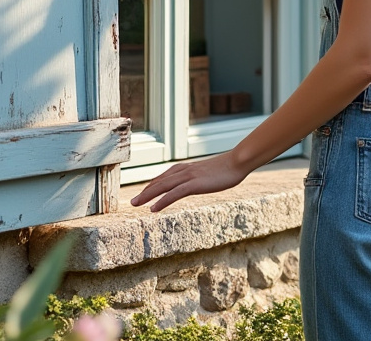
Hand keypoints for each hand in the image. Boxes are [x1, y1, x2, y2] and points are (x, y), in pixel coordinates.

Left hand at [129, 153, 249, 212]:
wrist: (237, 162)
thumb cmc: (228, 168)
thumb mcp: (210, 173)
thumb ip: (202, 177)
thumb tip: (201, 182)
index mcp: (187, 168)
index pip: (164, 177)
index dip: (152, 185)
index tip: (144, 194)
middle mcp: (184, 171)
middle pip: (160, 181)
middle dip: (145, 192)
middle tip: (132, 202)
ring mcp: (189, 177)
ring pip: (163, 186)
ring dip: (147, 195)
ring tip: (136, 204)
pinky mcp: (194, 184)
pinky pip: (174, 194)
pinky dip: (162, 201)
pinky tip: (153, 209)